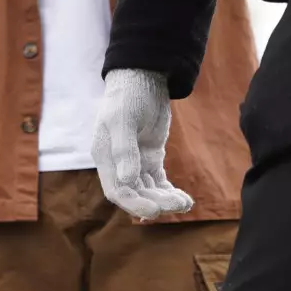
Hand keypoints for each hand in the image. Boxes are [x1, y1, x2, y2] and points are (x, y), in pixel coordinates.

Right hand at [92, 69, 192, 220]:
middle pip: (134, 194)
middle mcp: (118, 164)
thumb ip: (124, 150)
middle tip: (177, 205)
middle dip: (154, 203)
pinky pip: (159, 182)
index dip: (133, 204)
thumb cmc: (127, 97)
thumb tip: (128, 180)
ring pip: (148, 190)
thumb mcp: (123, 120)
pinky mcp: (150, 158)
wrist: (142, 79)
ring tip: (185, 203)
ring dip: (165, 200)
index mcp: (105, 157)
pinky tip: (184, 199)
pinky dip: (169, 192)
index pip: (116, 190)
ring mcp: (134, 162)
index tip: (154, 211)